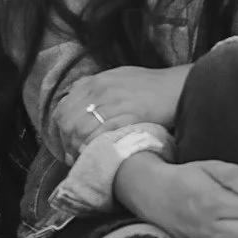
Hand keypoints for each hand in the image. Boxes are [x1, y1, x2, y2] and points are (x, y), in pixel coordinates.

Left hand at [58, 65, 189, 149]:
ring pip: (80, 130)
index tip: (65, 143)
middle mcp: (100, 90)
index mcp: (95, 81)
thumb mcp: (119, 78)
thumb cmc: (152, 85)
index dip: (59, 130)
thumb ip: (97, 89)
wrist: (178, 87)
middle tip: (72, 156)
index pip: (63, 108)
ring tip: (83, 159)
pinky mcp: (127, 116)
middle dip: (65, 143)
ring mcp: (113, 103)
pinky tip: (97, 155)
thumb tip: (78, 104)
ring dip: (77, 149)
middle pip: (67, 121)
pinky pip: (100, 136)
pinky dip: (93, 148)